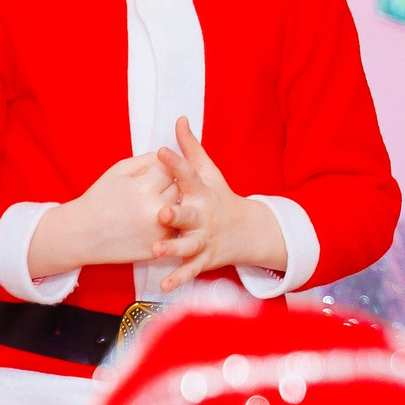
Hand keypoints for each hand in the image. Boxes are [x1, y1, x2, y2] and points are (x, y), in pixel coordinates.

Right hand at [28, 152, 175, 280]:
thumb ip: (146, 160)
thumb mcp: (118, 171)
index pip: (170, 170)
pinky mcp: (159, 248)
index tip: (146, 179)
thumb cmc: (100, 198)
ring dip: (171, 208)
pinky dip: (166, 227)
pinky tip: (147, 225)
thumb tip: (169, 158)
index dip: (159, 172)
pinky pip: (174, 230)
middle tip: (148, 195)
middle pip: (178, 190)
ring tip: (149, 209)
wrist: (83, 234)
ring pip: (180, 211)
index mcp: (145, 186)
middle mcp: (156, 209)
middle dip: (167, 189)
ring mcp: (159, 231)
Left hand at [154, 118, 286, 292]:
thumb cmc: (219, 197)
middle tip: (160, 211)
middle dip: (176, 214)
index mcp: (202, 193)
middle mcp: (205, 216)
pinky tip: (164, 286)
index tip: (160, 151)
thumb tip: (179, 118)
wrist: (247, 231)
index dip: (176, 163)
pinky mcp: (206, 259)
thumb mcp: (209, 173)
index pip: (189, 175)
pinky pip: (191, 270)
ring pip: (189, 245)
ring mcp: (206, 239)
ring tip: (156, 251)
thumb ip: (191, 148)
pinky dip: (179, 279)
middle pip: (189, 215)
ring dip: (174, 249)